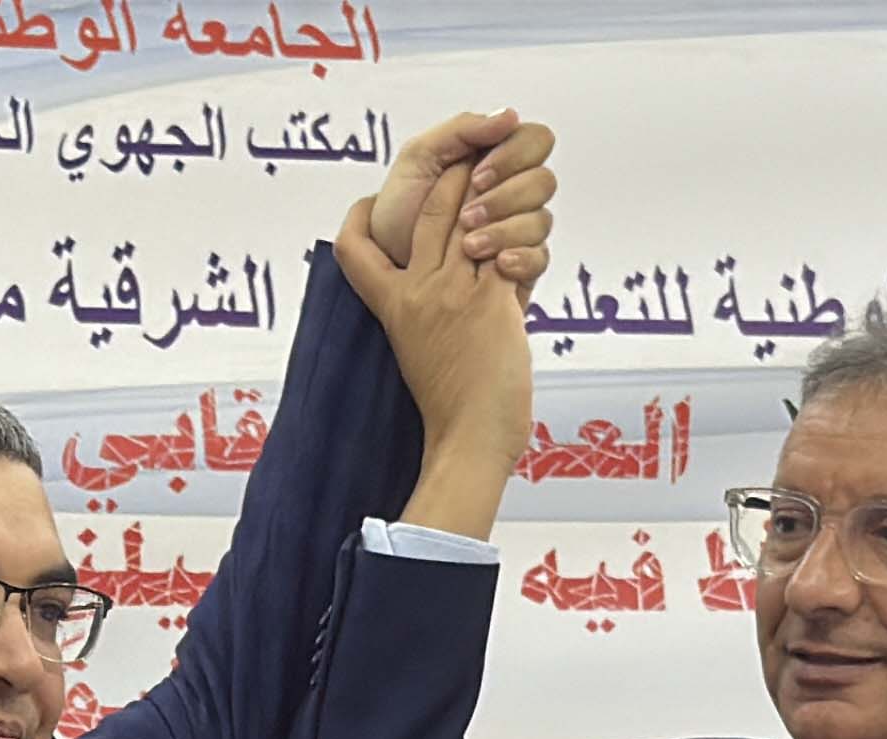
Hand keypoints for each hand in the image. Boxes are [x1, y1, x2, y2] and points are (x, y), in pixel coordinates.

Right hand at [334, 173, 532, 522]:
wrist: (469, 439)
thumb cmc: (450, 410)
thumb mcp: (419, 354)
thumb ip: (425, 318)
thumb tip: (436, 309)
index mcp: (393, 308)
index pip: (357, 252)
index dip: (358, 220)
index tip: (366, 203)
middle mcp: (419, 293)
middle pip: (424, 214)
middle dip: (444, 175)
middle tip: (459, 151)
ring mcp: (454, 293)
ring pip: (465, 217)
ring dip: (484, 184)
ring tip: (496, 158)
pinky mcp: (491, 301)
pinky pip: (504, 245)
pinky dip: (516, 224)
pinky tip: (529, 205)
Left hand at [365, 109, 556, 289]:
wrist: (386, 256)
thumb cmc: (400, 206)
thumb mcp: (419, 156)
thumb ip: (463, 129)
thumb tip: (510, 115)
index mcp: (496, 155)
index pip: (536, 140)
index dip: (514, 156)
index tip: (476, 176)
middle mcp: (514, 188)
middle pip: (543, 181)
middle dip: (505, 198)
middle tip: (467, 215)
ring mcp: (519, 225)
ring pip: (542, 219)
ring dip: (505, 230)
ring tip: (468, 246)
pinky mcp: (520, 262)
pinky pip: (541, 257)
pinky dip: (522, 259)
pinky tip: (497, 263)